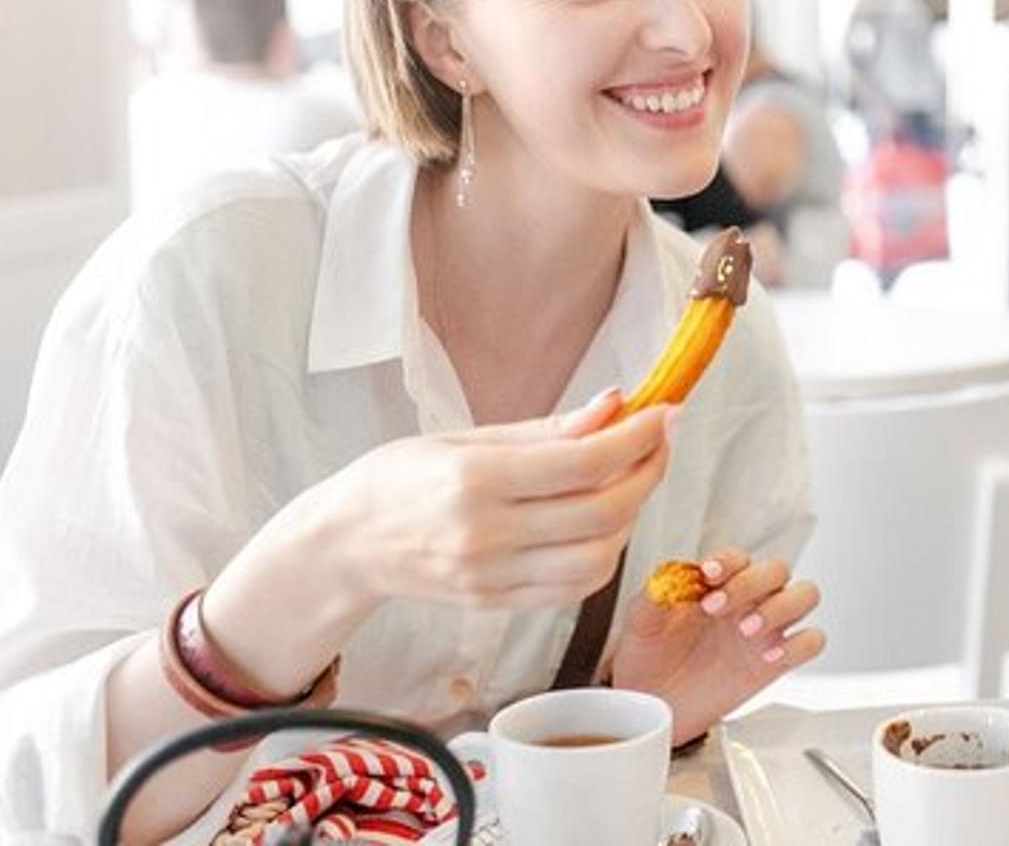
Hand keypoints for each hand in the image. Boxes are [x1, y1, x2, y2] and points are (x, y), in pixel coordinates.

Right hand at [314, 388, 674, 610]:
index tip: (665, 412)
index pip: (584, 462)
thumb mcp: (466, 437)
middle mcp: (487, 535)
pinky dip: (604, 555)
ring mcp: (492, 577)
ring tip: (630, 480)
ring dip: (631, 517)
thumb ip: (547, 430)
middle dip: (648, 472)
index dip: (638, 437)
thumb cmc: (401, 478)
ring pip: (599, 558)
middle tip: (659, 440)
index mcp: (475, 481)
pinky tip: (602, 522)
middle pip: (603, 512)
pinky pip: (574, 587)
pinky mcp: (497, 604)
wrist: (344, 544)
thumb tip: (615, 404)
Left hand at [609, 548, 825, 743]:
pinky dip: (798, 644)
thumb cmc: (649, 658)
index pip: (738, 557)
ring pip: (805, 595)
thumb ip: (654, 595)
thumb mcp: (640, 622)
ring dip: (782, 607)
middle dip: (751, 583)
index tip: (708, 574)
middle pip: (778, 569)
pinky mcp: (775, 663)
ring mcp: (764, 631)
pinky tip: (769, 656)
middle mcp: (746, 602)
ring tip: (746, 630)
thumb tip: (671, 575)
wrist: (651, 704)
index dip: (728, 561)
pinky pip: (811, 642)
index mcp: (717, 585)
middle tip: (716, 608)